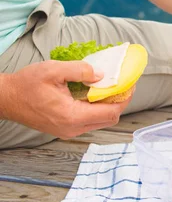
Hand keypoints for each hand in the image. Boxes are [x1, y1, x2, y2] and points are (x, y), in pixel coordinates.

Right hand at [0, 61, 131, 139]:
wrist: (6, 98)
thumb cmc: (27, 84)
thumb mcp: (54, 70)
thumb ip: (81, 71)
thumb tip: (102, 75)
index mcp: (72, 116)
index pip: (110, 113)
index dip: (124, 99)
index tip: (130, 85)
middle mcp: (73, 128)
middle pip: (109, 119)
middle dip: (119, 102)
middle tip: (123, 85)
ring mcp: (68, 131)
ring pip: (100, 122)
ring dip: (108, 106)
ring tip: (110, 87)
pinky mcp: (65, 129)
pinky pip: (89, 121)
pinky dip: (97, 109)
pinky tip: (95, 94)